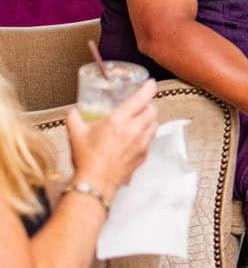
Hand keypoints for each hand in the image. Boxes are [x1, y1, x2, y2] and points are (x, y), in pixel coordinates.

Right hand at [67, 80, 157, 197]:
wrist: (95, 183)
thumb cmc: (87, 159)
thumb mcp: (76, 134)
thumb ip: (74, 118)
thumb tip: (72, 111)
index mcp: (119, 120)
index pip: (142, 98)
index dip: (148, 88)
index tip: (150, 83)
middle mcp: (134, 129)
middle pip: (152, 110)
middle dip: (148, 104)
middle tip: (141, 104)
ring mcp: (142, 143)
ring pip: (155, 124)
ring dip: (150, 119)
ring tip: (141, 119)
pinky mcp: (143, 155)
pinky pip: (151, 140)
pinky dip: (147, 135)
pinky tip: (137, 138)